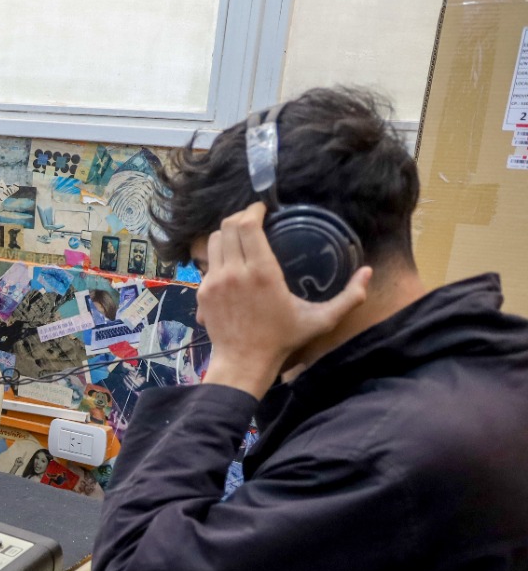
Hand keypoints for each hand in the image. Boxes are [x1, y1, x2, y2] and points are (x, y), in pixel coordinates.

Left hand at [197, 203, 370, 398]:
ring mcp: (214, 282)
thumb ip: (348, 297)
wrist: (243, 362)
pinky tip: (232, 259)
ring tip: (241, 236)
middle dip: (240, 216)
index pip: (247, 226)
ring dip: (227, 233)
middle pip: (227, 227)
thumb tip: (368, 272)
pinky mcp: (202, 292)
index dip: (253, 210)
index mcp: (261, 273)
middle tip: (254, 218)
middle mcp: (234, 272)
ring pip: (214, 241)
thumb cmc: (282, 340)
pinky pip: (207, 261)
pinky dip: (218, 254)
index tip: (263, 208)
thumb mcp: (321, 320)